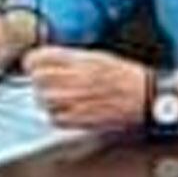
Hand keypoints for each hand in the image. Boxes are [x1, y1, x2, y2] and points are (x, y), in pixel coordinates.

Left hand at [22, 47, 148, 129]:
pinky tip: (68, 110)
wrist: (144, 98)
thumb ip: (70, 58)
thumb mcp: (98, 57)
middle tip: (51, 83)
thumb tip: (46, 60)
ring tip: (61, 97)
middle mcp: (74, 79)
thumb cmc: (125, 77)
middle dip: (41, 81)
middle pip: (37, 80)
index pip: (36, 58)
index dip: (33, 62)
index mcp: (78, 60)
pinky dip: (57, 115)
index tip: (36, 65)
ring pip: (43, 100)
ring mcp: (75, 101)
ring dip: (48, 99)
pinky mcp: (79, 120)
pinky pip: (54, 118)